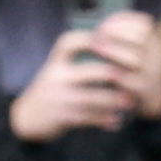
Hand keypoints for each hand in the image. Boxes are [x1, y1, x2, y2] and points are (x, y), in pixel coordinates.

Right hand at [11, 30, 132, 140]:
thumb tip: (109, 46)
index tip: (112, 41)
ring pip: (93, 98)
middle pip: (91, 71)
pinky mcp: (62, 117)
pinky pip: (89, 118)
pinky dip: (104, 120)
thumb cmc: (53, 90)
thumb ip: (77, 62)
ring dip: (114, 100)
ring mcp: (60, 98)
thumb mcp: (57, 71)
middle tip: (132, 78)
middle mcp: (56, 77)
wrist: (28, 116)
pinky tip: (117, 120)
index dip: (90, 39)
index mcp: (55, 62)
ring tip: (130, 101)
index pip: (70, 43)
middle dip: (114, 74)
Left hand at [88, 9, 160, 120]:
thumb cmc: (136, 69)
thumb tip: (100, 27)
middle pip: (142, 38)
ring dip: (114, 51)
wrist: (154, 98)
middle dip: (117, 33)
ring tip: (97, 48)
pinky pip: (131, 81)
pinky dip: (116, 74)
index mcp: (155, 42)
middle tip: (97, 34)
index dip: (123, 21)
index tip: (104, 23)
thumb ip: (122, 37)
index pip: (144, 24)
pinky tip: (103, 70)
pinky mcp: (144, 90)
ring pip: (136, 58)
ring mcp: (152, 73)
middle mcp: (157, 56)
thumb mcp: (135, 50)